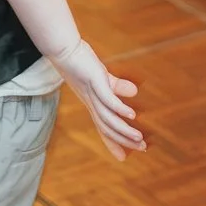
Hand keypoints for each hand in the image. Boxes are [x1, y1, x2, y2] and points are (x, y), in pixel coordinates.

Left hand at [50, 39, 144, 160]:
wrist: (63, 48)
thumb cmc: (81, 61)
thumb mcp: (102, 77)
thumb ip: (117, 86)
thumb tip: (135, 92)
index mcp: (92, 103)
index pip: (102, 128)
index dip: (112, 143)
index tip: (123, 157)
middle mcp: (90, 103)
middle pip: (106, 127)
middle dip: (124, 140)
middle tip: (142, 148)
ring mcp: (91, 93)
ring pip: (107, 118)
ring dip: (124, 130)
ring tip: (139, 138)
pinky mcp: (94, 81)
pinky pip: (107, 100)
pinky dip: (119, 109)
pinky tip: (131, 115)